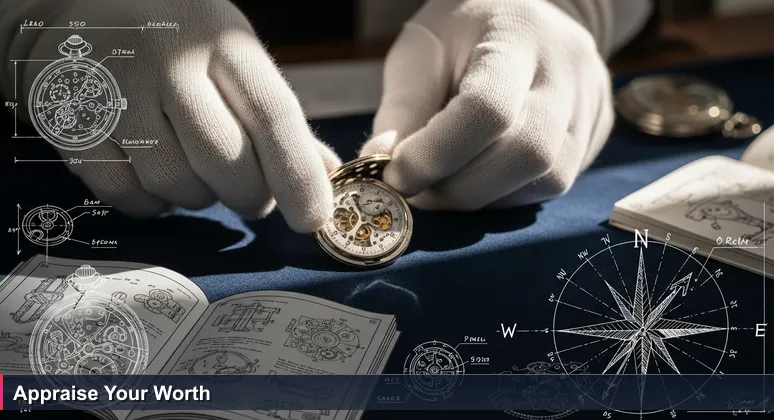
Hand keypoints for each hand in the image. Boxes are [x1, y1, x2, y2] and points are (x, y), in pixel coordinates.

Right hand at [19, 0, 338, 231]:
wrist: (79, 9)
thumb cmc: (178, 41)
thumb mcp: (235, 58)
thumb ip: (276, 119)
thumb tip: (328, 176)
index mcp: (223, 41)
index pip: (273, 116)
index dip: (298, 176)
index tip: (312, 219)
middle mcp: (169, 60)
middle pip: (226, 160)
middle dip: (250, 196)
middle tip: (254, 198)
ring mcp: (116, 91)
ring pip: (177, 184)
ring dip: (199, 197)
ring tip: (196, 171)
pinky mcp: (73, 123)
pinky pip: (128, 195)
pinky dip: (153, 204)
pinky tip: (156, 175)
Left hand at [360, 0, 614, 209]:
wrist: (523, 19)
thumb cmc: (462, 33)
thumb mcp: (420, 52)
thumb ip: (402, 107)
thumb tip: (381, 162)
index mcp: (518, 35)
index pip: (487, 108)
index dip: (436, 154)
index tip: (395, 177)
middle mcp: (567, 69)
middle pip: (528, 153)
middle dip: (462, 189)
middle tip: (419, 196)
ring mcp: (589, 104)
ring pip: (550, 178)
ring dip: (486, 198)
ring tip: (446, 187)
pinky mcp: (594, 134)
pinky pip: (556, 185)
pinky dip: (508, 195)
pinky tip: (480, 180)